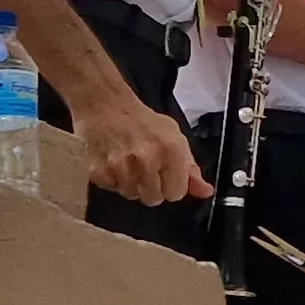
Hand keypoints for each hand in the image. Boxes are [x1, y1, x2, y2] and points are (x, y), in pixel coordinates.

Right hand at [71, 86, 212, 205]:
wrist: (105, 105)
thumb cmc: (140, 120)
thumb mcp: (173, 137)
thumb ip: (190, 167)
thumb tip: (205, 191)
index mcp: (171, 150)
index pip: (176, 193)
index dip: (171, 186)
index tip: (164, 175)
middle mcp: (148, 159)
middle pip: (153, 199)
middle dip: (150, 187)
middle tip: (143, 166)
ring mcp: (122, 166)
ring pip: (131, 195)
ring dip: (129, 183)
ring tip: (127, 161)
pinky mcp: (99, 171)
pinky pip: (110, 189)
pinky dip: (110, 179)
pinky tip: (112, 161)